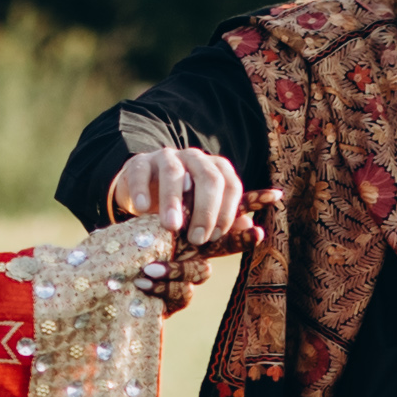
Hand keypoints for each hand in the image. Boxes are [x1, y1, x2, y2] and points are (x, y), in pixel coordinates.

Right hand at [110, 150, 249, 244]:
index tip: (216, 237)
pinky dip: (141, 190)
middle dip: (205, 210)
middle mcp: (195, 158)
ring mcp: (167, 158)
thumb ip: (227, 223)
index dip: (227, 211)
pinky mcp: (140, 162)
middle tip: (197, 239)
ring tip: (171, 227)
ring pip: (174, 172)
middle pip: (208, 177)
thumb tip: (256, 232)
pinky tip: (142, 209)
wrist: (144, 195)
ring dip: (173, 201)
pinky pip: (141, 171)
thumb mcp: (204, 217)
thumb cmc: (181, 209)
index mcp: (216, 169)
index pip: (231, 184)